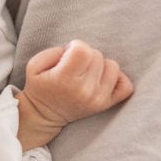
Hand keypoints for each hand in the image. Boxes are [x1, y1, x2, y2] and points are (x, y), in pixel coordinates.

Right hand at [15, 40, 134, 148]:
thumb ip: (54, 51)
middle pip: (97, 55)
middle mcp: (84, 90)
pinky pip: (126, 86)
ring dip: (100, 65)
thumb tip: (76, 50)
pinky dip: (117, 78)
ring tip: (86, 72)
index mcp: (64, 79)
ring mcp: (98, 99)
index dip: (75, 46)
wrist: (43, 115)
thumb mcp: (34, 65)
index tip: (68, 54)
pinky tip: (102, 78)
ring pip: (112, 66)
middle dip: (85, 55)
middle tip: (74, 65)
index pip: (83, 50)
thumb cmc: (39, 86)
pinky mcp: (106, 104)